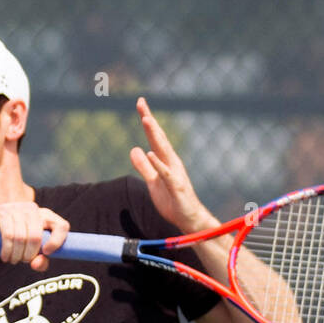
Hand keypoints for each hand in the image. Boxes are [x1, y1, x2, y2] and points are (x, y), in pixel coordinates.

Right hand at [0, 203, 69, 271]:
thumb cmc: (18, 238)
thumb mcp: (31, 250)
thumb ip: (40, 261)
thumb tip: (36, 264)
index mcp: (46, 216)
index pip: (62, 226)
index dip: (57, 241)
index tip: (47, 253)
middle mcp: (33, 210)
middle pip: (37, 236)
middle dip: (29, 255)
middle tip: (24, 261)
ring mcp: (17, 209)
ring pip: (21, 237)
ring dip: (17, 255)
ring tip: (13, 260)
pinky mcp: (2, 214)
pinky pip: (8, 235)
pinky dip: (8, 251)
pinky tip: (6, 257)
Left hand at [130, 97, 213, 234]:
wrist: (189, 219)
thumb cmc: (173, 201)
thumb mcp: (152, 183)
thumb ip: (144, 167)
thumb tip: (134, 149)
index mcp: (165, 161)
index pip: (154, 137)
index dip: (147, 121)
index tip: (140, 104)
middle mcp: (171, 162)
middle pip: (159, 138)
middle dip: (150, 121)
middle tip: (141, 103)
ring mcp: (175, 173)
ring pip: (163, 151)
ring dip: (155, 135)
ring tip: (146, 120)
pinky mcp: (176, 186)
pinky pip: (166, 174)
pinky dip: (158, 164)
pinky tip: (150, 153)